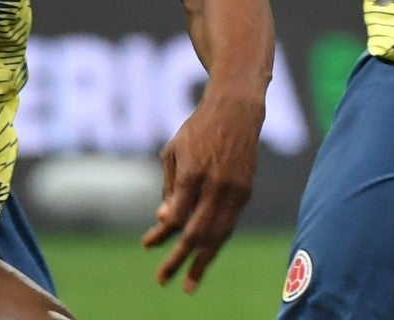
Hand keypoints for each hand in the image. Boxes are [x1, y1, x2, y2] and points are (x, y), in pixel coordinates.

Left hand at [142, 85, 263, 291]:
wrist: (236, 111)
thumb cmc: (198, 129)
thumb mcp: (173, 151)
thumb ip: (169, 187)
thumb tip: (164, 219)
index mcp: (192, 173)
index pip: (175, 217)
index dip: (159, 235)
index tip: (147, 245)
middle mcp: (215, 185)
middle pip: (196, 233)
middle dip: (178, 260)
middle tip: (162, 279)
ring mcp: (234, 190)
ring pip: (218, 235)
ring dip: (202, 262)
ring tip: (190, 283)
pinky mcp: (246, 191)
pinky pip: (230, 224)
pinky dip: (216, 242)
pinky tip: (206, 255)